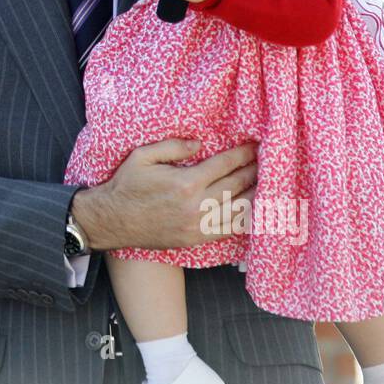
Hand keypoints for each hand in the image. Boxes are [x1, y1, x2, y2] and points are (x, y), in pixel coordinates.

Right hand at [71, 139, 257, 249]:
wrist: (112, 221)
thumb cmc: (126, 186)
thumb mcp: (142, 157)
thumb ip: (173, 147)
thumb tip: (200, 144)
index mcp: (186, 183)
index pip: (225, 165)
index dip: (243, 154)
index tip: (256, 145)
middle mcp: (197, 206)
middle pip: (238, 185)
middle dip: (256, 171)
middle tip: (270, 160)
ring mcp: (199, 226)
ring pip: (239, 210)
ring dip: (257, 195)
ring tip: (271, 183)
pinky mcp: (197, 240)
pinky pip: (230, 230)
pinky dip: (247, 220)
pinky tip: (256, 210)